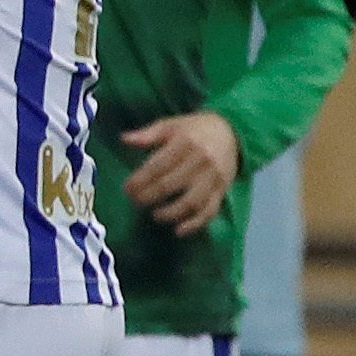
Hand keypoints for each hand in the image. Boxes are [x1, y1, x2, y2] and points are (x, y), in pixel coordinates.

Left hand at [119, 110, 240, 234]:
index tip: (127, 189)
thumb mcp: (170, 125)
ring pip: (191, 202)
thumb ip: (147, 134)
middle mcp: (201, 161)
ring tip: (155, 215)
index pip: (158, 166)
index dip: (139, 180)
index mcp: (185, 143)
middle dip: (148, 197)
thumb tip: (124, 139)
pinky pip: (210, 211)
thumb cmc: (194, 129)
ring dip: (170, 213)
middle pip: (170, 185)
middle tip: (135, 201)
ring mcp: (213, 178)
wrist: (231, 131)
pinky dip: (195, 224)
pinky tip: (178, 230)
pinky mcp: (222, 190)